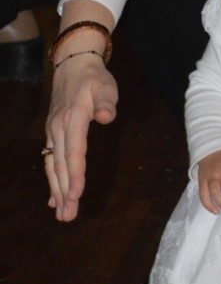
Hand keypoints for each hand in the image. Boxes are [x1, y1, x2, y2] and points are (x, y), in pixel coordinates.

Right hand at [45, 53, 117, 221]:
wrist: (73, 66)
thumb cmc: (93, 78)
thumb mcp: (105, 86)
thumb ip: (106, 102)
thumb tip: (106, 117)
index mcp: (72, 118)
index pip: (74, 152)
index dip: (74, 174)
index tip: (76, 195)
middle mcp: (58, 128)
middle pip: (60, 165)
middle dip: (64, 192)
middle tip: (68, 217)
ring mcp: (52, 132)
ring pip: (53, 166)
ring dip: (56, 191)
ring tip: (62, 214)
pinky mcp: (52, 134)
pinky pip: (50, 161)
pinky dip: (52, 181)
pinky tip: (54, 199)